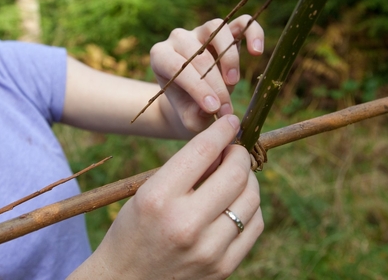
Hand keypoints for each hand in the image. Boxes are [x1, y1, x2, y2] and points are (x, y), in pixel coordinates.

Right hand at [70, 115, 263, 279]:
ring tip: (236, 175)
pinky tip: (237, 202)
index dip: (221, 130)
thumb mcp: (147, 193)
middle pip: (235, 173)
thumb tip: (222, 148)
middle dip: (239, 154)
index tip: (230, 122)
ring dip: (248, 179)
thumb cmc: (133, 231)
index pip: (202, 151)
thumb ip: (184, 171)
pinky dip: (250, 206)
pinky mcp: (223, 267)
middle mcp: (185, 223)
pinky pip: (254, 225)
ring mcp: (208, 249)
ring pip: (251, 198)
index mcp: (158, 198)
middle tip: (234, 151)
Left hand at [151, 15, 263, 133]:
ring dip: (229, 57)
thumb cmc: (188, 108)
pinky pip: (240, 22)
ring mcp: (201, 31)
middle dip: (215, 83)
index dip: (197, 87)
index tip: (213, 109)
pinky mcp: (225, 30)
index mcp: (161, 57)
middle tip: (225, 108)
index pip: (177, 66)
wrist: (195, 101)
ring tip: (234, 82)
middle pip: (198, 53)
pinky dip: (252, 32)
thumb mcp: (187, 117)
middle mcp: (178, 39)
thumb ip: (194, 115)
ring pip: (216, 30)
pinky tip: (257, 51)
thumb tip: (209, 108)